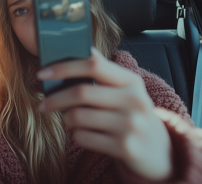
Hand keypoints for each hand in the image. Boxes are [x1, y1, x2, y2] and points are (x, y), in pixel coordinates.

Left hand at [37, 48, 171, 179]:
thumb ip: (102, 72)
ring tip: (70, 121)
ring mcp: (131, 125)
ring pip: (78, 117)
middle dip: (55, 99)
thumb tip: (75, 50)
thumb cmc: (132, 115)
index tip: (42, 73)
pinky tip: (83, 135)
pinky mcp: (125, 148)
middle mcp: (134, 100)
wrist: (159, 151)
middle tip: (43, 104)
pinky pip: (83, 138)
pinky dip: (76, 136)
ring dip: (66, 120)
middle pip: (80, 92)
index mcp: (131, 81)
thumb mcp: (125, 90)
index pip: (93, 64)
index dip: (64, 67)